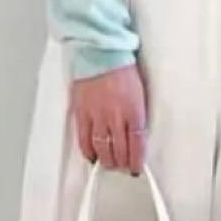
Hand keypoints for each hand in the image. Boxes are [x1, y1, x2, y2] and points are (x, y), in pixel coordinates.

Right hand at [69, 61, 147, 175]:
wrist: (101, 53)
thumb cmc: (122, 69)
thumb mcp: (139, 92)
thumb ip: (137, 114)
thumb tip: (137, 135)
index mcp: (134, 110)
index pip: (137, 144)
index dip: (137, 160)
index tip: (136, 168)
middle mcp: (116, 116)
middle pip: (119, 149)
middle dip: (122, 163)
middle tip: (123, 168)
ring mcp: (97, 115)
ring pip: (102, 147)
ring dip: (107, 160)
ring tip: (109, 164)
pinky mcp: (82, 112)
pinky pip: (84, 138)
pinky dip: (88, 150)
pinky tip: (92, 155)